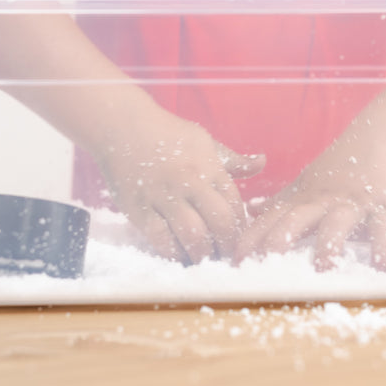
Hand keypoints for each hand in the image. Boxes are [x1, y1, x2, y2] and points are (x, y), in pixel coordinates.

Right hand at [95, 105, 264, 264]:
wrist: (122, 126)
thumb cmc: (167, 134)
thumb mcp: (205, 142)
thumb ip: (234, 161)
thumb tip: (262, 163)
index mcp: (209, 167)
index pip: (234, 205)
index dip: (239, 229)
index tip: (238, 241)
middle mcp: (189, 182)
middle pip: (219, 222)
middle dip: (226, 246)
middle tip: (225, 257)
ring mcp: (164, 196)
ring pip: (192, 233)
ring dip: (202, 253)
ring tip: (203, 259)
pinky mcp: (140, 209)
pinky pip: (161, 239)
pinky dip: (173, 252)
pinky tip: (178, 255)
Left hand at [235, 122, 385, 271]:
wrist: (384, 138)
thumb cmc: (343, 166)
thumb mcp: (307, 182)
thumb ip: (282, 201)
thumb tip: (251, 211)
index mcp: (303, 199)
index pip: (270, 220)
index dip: (251, 239)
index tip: (234, 261)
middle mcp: (323, 201)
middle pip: (295, 219)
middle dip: (278, 241)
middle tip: (264, 268)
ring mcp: (353, 203)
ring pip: (337, 223)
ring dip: (329, 245)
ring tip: (323, 270)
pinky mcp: (384, 206)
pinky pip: (383, 227)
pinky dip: (383, 245)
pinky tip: (381, 266)